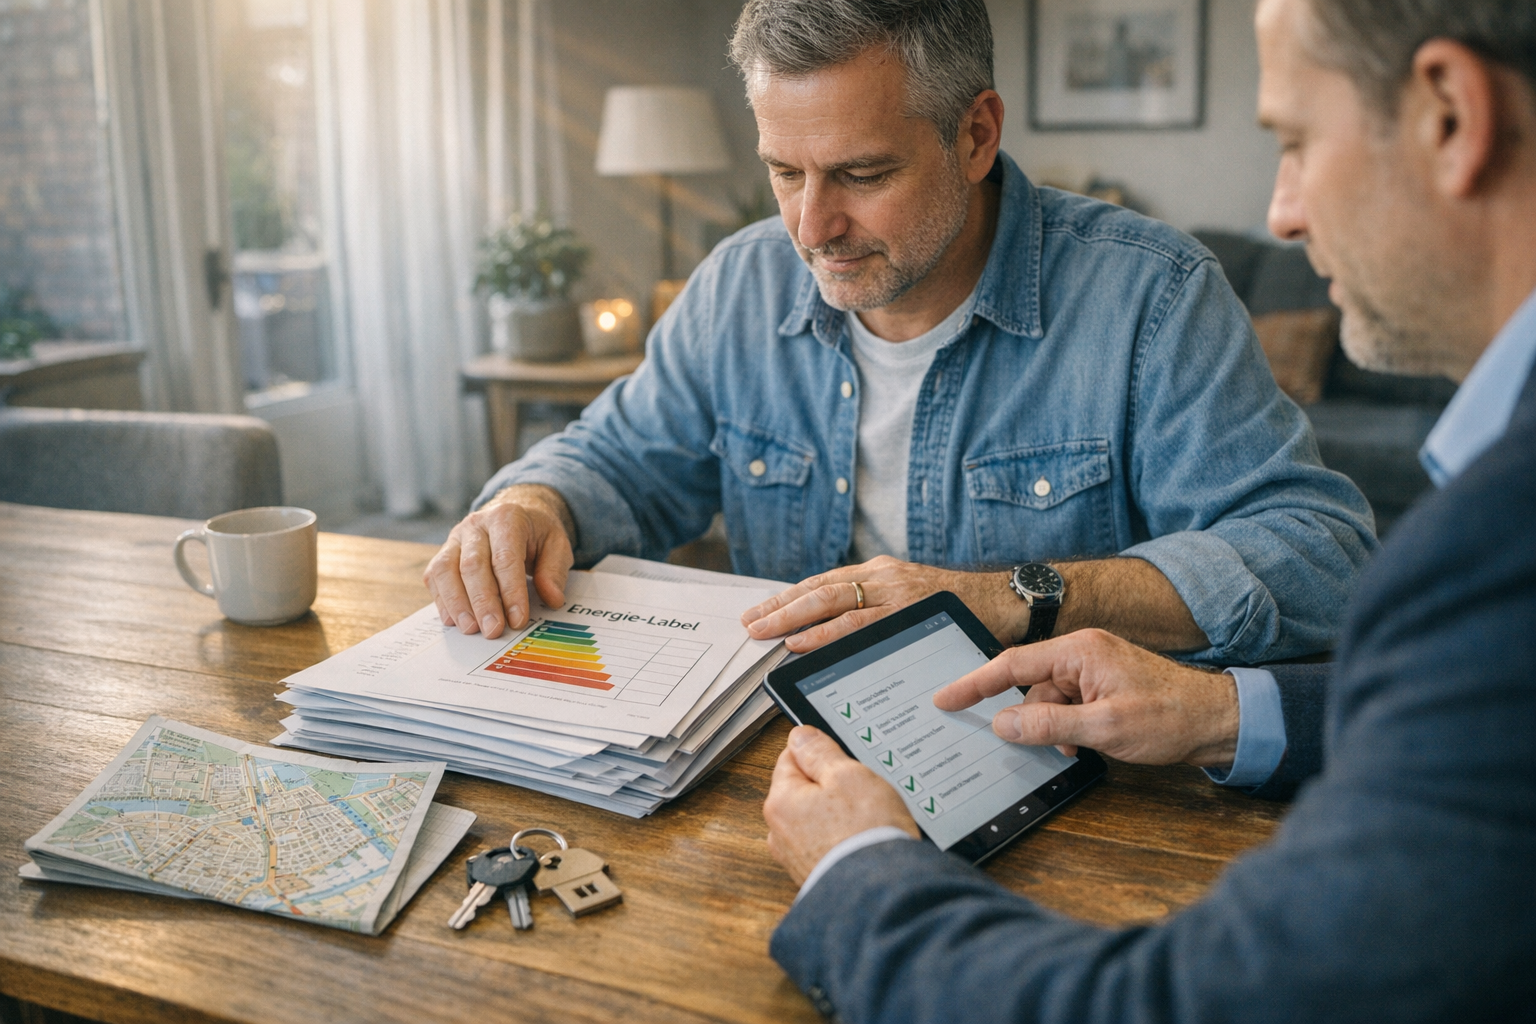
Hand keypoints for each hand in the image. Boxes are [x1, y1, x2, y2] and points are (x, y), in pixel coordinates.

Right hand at [423, 485, 575, 637]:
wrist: (514, 513)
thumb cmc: (535, 533)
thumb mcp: (556, 545)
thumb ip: (554, 571)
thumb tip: (552, 599)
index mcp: (506, 518)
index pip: (505, 558)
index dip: (511, 591)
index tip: (517, 620)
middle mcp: (476, 525)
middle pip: (473, 565)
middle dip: (483, 602)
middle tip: (493, 630)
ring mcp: (455, 538)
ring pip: (446, 570)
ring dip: (457, 603)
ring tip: (471, 629)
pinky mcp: (442, 553)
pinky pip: (434, 577)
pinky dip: (442, 600)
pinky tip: (454, 620)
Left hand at [741, 556, 1021, 652]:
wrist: (1007, 600)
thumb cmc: (959, 609)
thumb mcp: (911, 602)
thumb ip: (877, 612)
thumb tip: (834, 637)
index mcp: (880, 574)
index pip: (822, 584)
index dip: (787, 597)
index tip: (759, 611)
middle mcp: (883, 577)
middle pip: (818, 590)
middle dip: (779, 607)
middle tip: (750, 625)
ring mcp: (894, 591)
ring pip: (832, 602)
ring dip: (793, 620)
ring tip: (765, 634)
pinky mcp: (908, 609)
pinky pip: (858, 623)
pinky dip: (826, 633)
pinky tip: (802, 642)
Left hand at [763, 726, 919, 885]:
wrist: (881, 896)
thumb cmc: (866, 834)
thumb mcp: (848, 775)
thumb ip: (820, 752)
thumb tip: (800, 735)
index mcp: (781, 800)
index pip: (792, 757)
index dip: (822, 753)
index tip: (843, 759)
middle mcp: (780, 832)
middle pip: (805, 790)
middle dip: (832, 787)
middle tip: (862, 792)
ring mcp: (796, 859)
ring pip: (818, 819)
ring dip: (839, 816)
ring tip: (867, 821)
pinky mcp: (815, 876)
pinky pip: (828, 845)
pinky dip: (843, 841)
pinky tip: (864, 843)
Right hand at [933, 629, 1239, 767]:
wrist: (1219, 721)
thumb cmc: (1170, 717)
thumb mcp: (1104, 728)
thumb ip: (1050, 725)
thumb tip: (1003, 725)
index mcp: (1079, 650)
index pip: (1011, 664)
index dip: (973, 684)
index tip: (944, 699)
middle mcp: (1082, 652)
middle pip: (1028, 684)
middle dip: (1025, 716)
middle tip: (1020, 743)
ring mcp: (1093, 669)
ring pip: (1047, 699)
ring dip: (1051, 727)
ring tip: (1076, 748)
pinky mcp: (1102, 686)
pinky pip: (1066, 705)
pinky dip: (1066, 728)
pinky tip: (1081, 746)